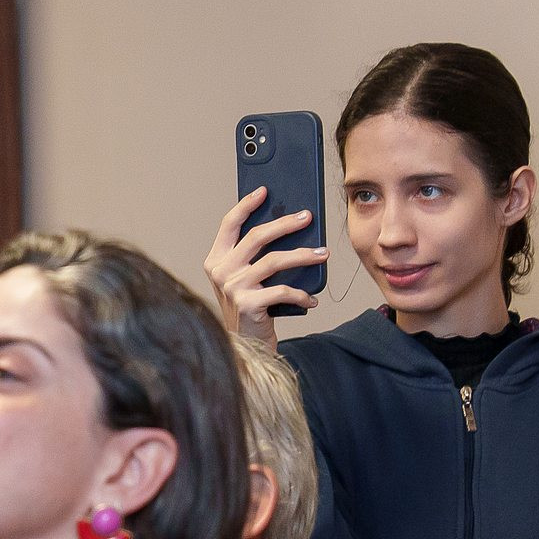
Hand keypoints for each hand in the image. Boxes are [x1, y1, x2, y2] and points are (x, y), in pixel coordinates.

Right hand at [204, 190, 328, 347]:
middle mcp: (221, 272)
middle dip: (285, 223)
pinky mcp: (248, 305)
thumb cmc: (249, 308)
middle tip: (307, 217)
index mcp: (216, 260)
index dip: (246, 205)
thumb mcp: (244, 279)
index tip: (264, 191)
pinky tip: (312, 299)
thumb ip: (252, 257)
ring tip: (323, 253)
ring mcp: (233, 288)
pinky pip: (282, 291)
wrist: (244, 347)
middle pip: (256, 237)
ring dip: (303, 255)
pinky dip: (301, 295)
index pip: (229, 224)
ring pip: (274, 261)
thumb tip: (286, 226)